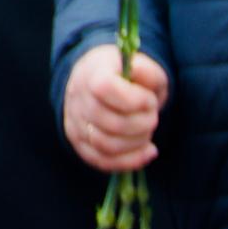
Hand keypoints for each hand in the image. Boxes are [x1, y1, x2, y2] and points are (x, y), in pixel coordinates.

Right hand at [63, 43, 168, 172]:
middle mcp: (77, 97)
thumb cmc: (127, 76)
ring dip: (137, 143)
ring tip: (147, 132)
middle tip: (152, 116)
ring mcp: (75, 122)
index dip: (134, 99)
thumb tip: (138, 73)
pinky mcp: (79, 142)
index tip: (149, 99)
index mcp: (92, 73)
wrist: (99, 81)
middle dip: (143, 125)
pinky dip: (131, 161)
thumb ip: (147, 71)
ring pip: (106, 146)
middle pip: (110, 123)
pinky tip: (148, 151)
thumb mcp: (143, 67)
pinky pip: (103, 161)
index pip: (104, 89)